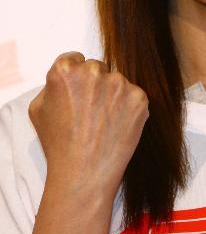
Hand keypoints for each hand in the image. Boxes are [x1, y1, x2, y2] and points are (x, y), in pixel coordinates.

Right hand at [28, 51, 149, 198]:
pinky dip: (129, 108)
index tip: (78, 93)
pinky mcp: (138, 97)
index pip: (75, 59)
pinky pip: (134, 95)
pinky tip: (117, 126)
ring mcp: (119, 83)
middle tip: (90, 112)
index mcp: (65, 70)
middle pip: (97, 68)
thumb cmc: (58, 145)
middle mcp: (93, 71)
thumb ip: (52, 84)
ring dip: (113, 96)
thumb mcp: (38, 109)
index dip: (75, 77)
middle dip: (95, 85)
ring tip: (103, 123)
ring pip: (117, 82)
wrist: (83, 174)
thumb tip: (68, 75)